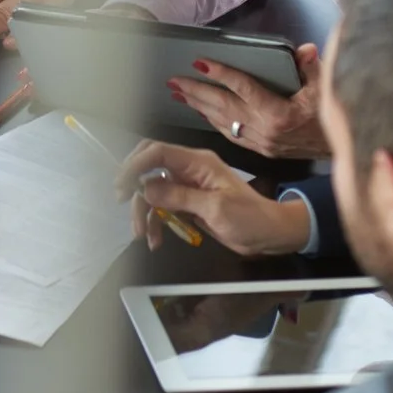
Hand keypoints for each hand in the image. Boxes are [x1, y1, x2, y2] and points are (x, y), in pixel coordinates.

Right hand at [120, 142, 312, 254]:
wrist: (271, 234)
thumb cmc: (250, 218)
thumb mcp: (215, 208)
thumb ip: (179, 196)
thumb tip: (146, 188)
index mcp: (198, 163)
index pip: (158, 152)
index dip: (135, 164)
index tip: (122, 185)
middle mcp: (190, 170)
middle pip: (150, 169)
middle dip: (134, 186)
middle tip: (123, 204)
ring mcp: (188, 187)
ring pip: (153, 192)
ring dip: (144, 212)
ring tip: (143, 235)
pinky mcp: (188, 204)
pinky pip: (163, 208)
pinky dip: (156, 223)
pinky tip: (156, 240)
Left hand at [165, 44, 326, 158]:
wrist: (339, 150)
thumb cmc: (331, 118)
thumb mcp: (326, 90)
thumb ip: (313, 68)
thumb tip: (305, 50)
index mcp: (279, 114)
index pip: (243, 88)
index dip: (222, 74)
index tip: (200, 63)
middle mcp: (265, 130)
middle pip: (224, 107)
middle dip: (196, 92)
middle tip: (174, 80)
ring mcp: (260, 142)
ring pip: (222, 122)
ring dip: (199, 107)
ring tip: (179, 94)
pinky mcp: (260, 149)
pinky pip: (230, 134)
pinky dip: (213, 122)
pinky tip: (201, 113)